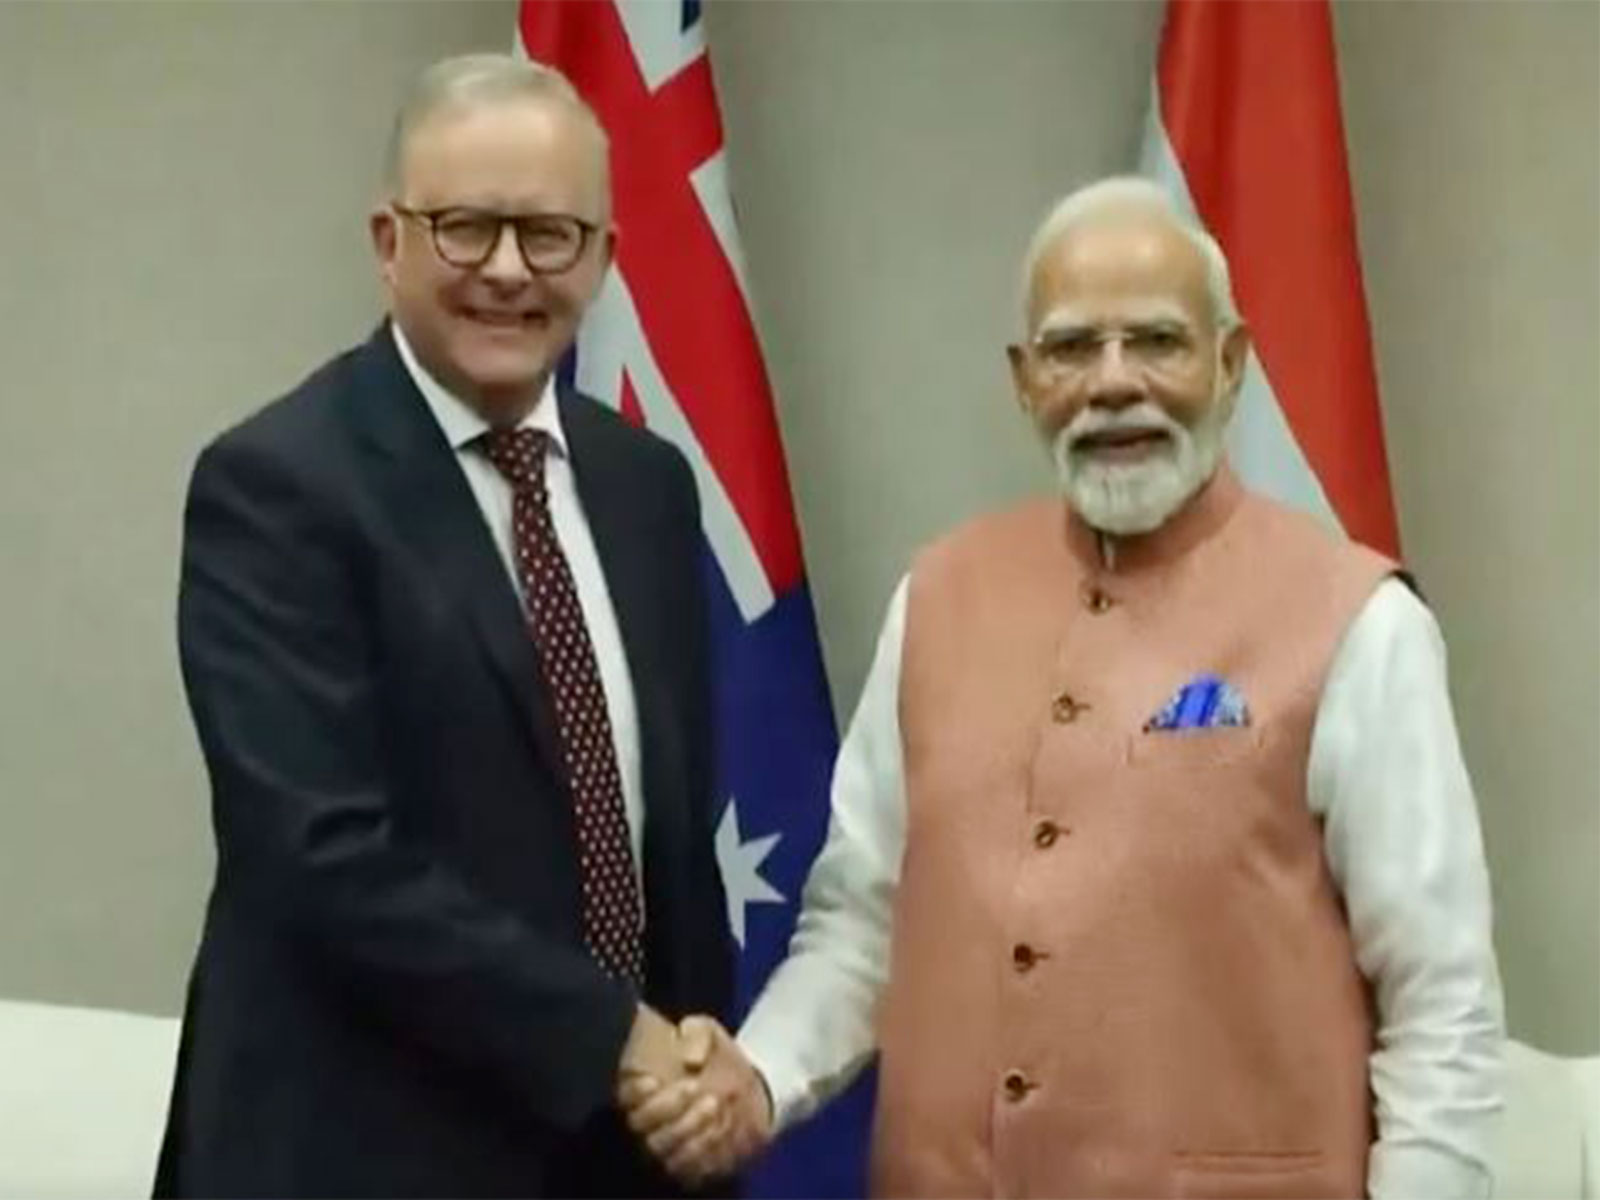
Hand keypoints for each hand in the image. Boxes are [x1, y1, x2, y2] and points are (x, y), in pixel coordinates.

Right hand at [619, 1015, 772, 1183]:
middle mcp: (648, 1122)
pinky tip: (721, 1127)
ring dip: (686, 1128)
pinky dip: (702, 1150)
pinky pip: (686, 1168)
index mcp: (643, 1087)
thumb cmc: (716, 1056)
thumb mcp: (707, 1032)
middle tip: (695, 1087)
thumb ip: (696, 1034)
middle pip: (640, 1125)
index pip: (625, 1096)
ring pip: (661, 1149)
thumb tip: (691, 1059)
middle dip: (665, 1107)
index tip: (654, 1080)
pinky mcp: (688, 1167)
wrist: (749, 1087)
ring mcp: (667, 1147)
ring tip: (713, 1104)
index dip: (634, 1092)